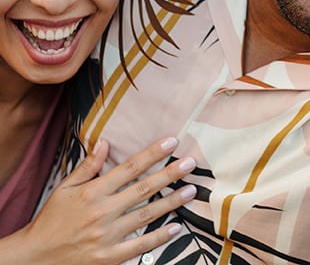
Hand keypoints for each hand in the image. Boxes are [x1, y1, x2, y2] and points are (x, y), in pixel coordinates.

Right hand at [0, 136, 194, 263]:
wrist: (35, 259)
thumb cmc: (52, 219)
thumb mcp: (65, 188)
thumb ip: (88, 166)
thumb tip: (105, 142)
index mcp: (93, 191)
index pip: (129, 167)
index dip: (152, 153)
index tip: (172, 141)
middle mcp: (103, 211)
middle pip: (143, 189)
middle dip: (170, 174)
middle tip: (191, 163)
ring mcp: (107, 236)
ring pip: (147, 215)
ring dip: (171, 202)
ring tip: (191, 190)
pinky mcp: (109, 257)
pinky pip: (140, 246)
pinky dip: (159, 238)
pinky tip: (176, 228)